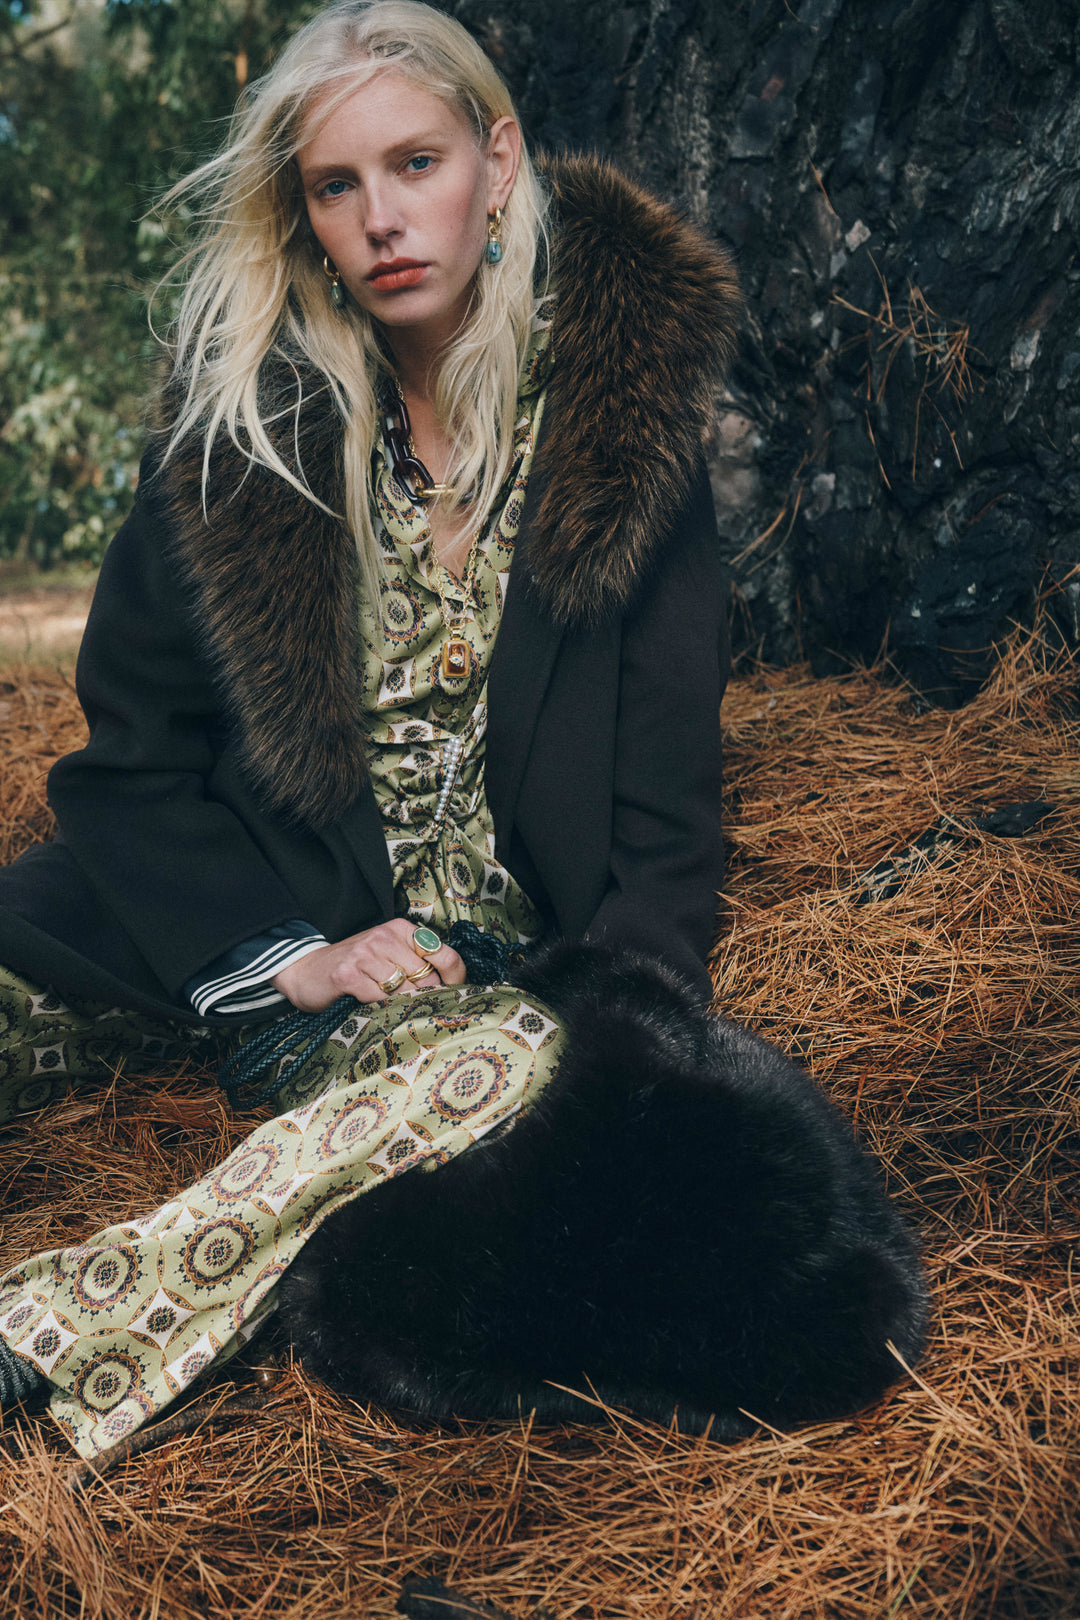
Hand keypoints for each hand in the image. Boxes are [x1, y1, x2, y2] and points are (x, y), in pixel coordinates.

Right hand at [272, 919, 465, 1011]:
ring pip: (405, 991)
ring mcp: (365, 954)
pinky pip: (379, 1000)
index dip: (455, 980)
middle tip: (423, 1014)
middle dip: (428, 1000)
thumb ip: (416, 965)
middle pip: (428, 978)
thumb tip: (452, 989)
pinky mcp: (347, 974)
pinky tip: (377, 1013)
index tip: (452, 998)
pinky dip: (382, 1011)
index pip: (445, 954)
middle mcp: (384, 937)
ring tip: (400, 1015)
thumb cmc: (354, 968)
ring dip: (405, 1008)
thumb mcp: (387, 956)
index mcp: (400, 929)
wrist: (305, 971)